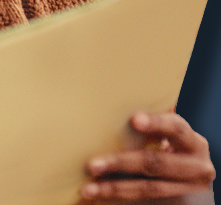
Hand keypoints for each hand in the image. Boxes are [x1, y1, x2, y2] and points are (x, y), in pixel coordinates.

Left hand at [81, 112, 214, 199]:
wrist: (197, 175)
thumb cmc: (175, 143)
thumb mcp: (173, 131)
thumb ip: (156, 118)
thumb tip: (118, 92)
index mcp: (193, 142)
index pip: (176, 128)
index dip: (156, 123)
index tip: (134, 119)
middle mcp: (196, 168)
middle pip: (156, 163)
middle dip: (122, 163)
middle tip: (92, 164)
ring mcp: (187, 190)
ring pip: (148, 190)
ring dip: (115, 189)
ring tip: (89, 188)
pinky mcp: (176, 203)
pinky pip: (144, 203)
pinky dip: (118, 200)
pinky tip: (97, 199)